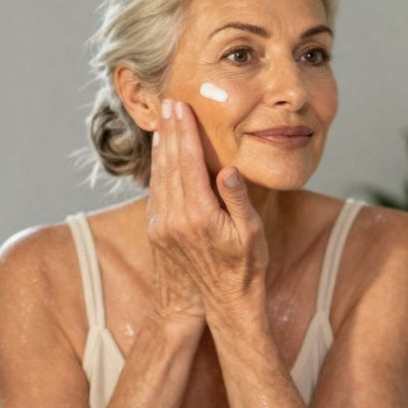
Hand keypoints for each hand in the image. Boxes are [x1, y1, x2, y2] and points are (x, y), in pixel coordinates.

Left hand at [147, 99, 267, 325]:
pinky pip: (157, 192)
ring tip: (163, 122)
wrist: (220, 304)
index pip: (188, 163)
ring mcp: (163, 226)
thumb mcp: (251, 235)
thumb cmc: (245, 270)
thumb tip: (228, 170)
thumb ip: (238, 200)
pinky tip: (161, 156)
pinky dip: (158, 169)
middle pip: (170, 164)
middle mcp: (175, 219)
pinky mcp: (159, 232)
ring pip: (159, 176)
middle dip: (170, 132)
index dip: (184, 133)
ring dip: (162, 147)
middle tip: (169, 103)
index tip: (181, 108)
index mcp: (198, 215)